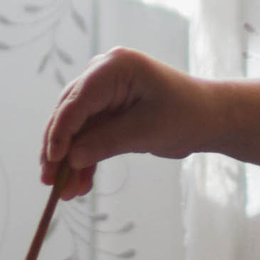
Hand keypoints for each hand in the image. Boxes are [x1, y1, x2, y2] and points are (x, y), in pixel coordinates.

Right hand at [38, 47, 219, 196]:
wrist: (209, 118)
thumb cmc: (185, 116)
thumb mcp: (146, 131)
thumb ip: (106, 142)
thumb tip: (70, 159)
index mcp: (114, 67)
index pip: (76, 100)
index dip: (60, 131)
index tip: (52, 161)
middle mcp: (102, 74)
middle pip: (69, 113)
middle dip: (59, 150)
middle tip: (50, 182)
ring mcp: (103, 92)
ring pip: (75, 128)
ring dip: (70, 160)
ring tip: (67, 193)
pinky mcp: (106, 110)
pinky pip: (88, 135)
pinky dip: (84, 159)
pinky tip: (80, 185)